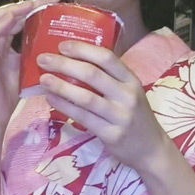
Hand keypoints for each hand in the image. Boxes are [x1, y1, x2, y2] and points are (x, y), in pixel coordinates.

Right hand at [0, 0, 61, 128]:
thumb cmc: (13, 91)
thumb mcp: (29, 65)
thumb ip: (37, 50)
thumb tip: (62, 38)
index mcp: (4, 42)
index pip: (15, 16)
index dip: (32, 5)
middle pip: (1, 13)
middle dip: (22, 3)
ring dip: (10, 10)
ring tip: (29, 5)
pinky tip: (10, 19)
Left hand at [36, 41, 174, 171]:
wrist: (151, 148)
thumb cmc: (135, 115)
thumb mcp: (129, 92)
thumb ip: (109, 78)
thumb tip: (74, 61)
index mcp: (131, 80)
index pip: (107, 58)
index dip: (83, 50)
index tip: (62, 46)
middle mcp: (127, 95)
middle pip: (92, 75)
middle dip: (64, 64)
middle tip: (43, 59)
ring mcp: (120, 116)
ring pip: (85, 97)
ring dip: (61, 86)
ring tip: (43, 79)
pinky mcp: (111, 134)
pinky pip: (83, 118)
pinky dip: (64, 106)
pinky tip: (50, 99)